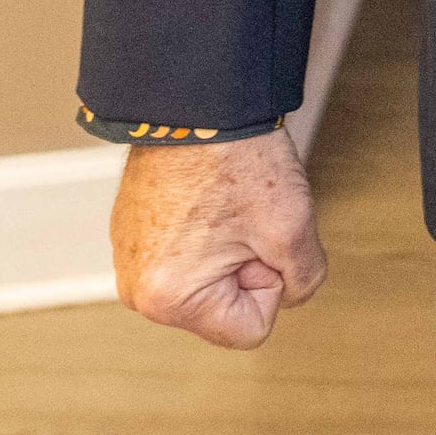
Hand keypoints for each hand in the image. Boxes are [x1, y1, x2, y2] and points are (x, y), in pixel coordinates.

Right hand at [111, 132, 324, 348]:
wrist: (198, 104)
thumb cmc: (238, 161)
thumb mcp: (294, 229)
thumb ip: (304, 280)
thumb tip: (291, 294)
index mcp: (167, 300)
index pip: (249, 330)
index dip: (271, 284)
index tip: (260, 241)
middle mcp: (137, 290)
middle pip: (225, 308)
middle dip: (248, 267)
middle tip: (244, 218)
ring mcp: (131, 261)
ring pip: (209, 280)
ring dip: (230, 249)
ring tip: (227, 204)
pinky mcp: (133, 235)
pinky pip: (188, 255)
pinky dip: (207, 231)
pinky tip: (209, 196)